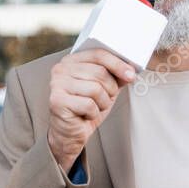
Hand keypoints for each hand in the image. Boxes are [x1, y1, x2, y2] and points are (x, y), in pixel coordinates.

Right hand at [47, 49, 135, 172]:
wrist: (70, 132)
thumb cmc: (85, 108)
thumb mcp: (105, 89)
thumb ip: (116, 76)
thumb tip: (130, 70)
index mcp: (72, 60)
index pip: (98, 54)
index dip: (118, 64)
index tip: (131, 74)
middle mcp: (61, 69)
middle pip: (99, 72)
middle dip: (110, 89)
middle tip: (107, 99)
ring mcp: (57, 84)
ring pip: (96, 89)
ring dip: (102, 103)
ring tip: (94, 107)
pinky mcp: (57, 101)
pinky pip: (88, 105)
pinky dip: (93, 113)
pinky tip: (85, 115)